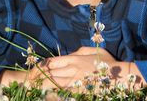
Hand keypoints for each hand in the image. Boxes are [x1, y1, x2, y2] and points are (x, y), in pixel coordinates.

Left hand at [0, 46, 146, 91]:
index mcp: (74, 59)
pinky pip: (62, 93)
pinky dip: (53, 94)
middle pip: (50, 73)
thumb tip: (71, 53)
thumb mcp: (95, 51)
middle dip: (38, 76)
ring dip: (42, 86)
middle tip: (26, 79)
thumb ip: (80, 51)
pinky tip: (45, 95)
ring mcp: (74, 83)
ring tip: (32, 88)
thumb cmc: (109, 64)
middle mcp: (71, 70)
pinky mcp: (77, 93)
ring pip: (53, 84)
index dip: (42, 65)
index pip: (52, 62)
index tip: (34, 68)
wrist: (120, 78)